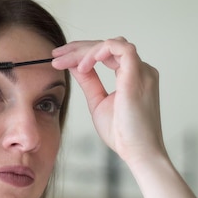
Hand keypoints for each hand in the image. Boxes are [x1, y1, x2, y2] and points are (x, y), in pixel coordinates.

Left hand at [52, 37, 165, 165]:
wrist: (138, 152)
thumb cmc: (122, 134)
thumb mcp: (97, 101)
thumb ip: (88, 81)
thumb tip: (74, 64)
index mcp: (132, 76)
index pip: (106, 53)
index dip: (81, 52)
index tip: (59, 59)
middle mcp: (140, 70)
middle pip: (106, 46)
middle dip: (78, 48)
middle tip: (56, 56)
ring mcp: (141, 71)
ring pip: (111, 44)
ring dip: (85, 50)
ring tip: (65, 62)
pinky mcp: (138, 74)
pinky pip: (119, 48)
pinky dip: (98, 51)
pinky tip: (83, 65)